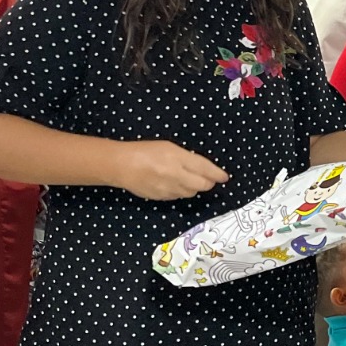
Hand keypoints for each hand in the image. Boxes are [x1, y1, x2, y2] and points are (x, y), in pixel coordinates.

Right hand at [114, 142, 229, 200]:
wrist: (121, 166)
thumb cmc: (145, 150)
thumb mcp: (168, 147)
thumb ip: (186, 158)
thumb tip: (201, 169)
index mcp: (178, 159)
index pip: (205, 169)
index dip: (217, 174)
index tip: (224, 177)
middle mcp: (175, 176)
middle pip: (202, 185)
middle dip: (208, 182)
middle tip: (208, 178)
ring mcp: (168, 189)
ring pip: (191, 193)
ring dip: (194, 187)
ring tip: (189, 179)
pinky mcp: (161, 198)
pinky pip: (178, 196)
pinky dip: (181, 191)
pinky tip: (176, 184)